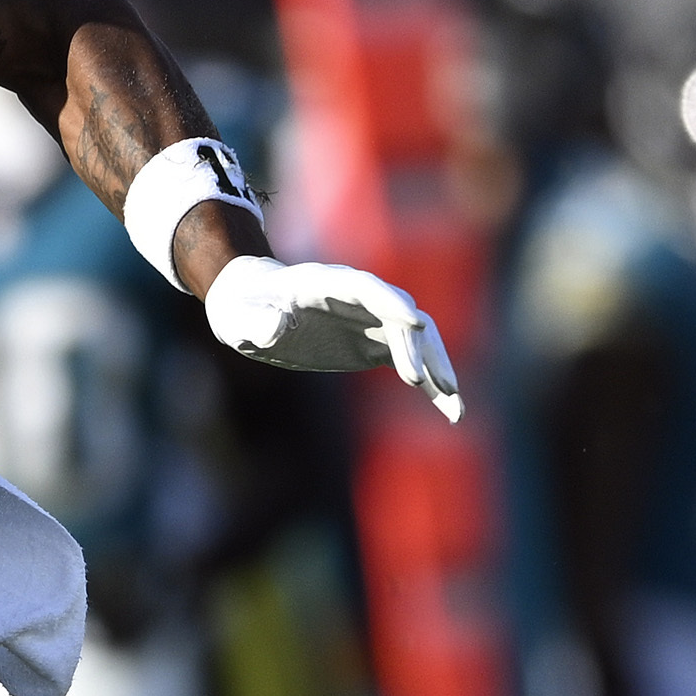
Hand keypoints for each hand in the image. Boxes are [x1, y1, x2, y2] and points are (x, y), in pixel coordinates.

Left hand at [202, 254, 462, 417]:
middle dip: (418, 346)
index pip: (366, 289)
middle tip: (425, 383)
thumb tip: (276, 326)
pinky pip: (411, 361)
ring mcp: (370, 321)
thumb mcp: (240, 318)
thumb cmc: (243, 308)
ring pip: (416, 340)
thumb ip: (259, 322)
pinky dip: (432, 384)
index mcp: (325, 284)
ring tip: (455, 404)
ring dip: (438, 368)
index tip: (415, 321)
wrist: (251, 306)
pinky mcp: (373, 344)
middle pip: (400, 316)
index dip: (390, 303)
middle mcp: (357, 299)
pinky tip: (451, 411)